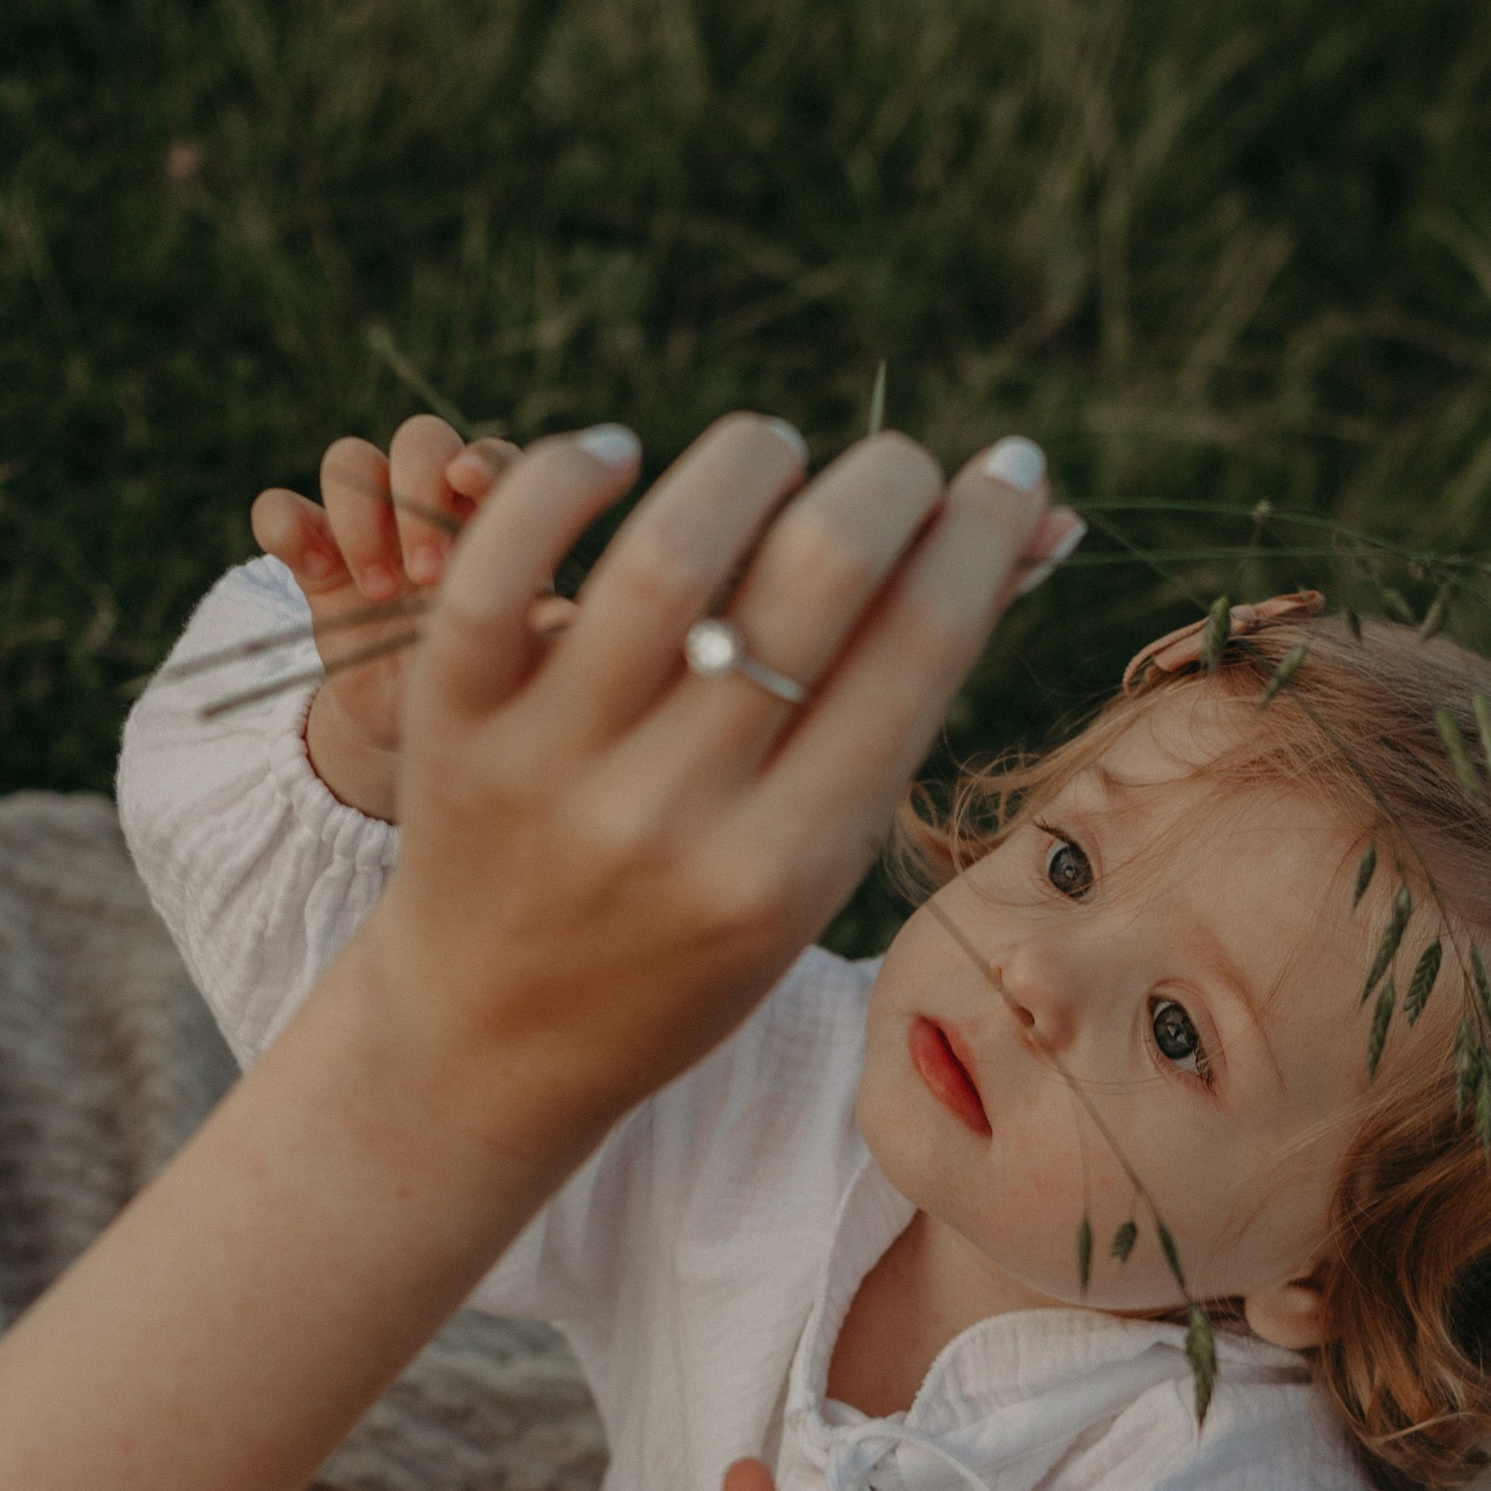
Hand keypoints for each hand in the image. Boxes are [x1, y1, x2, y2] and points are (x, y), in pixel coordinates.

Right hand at [254, 414, 519, 821]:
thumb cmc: (486, 687)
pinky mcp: (312, 557)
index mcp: (494, 522)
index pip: (493, 456)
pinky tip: (313, 571)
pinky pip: (278, 507)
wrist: (415, 731)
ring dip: (360, 514)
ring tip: (380, 592)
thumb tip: (578, 617)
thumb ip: (548, 631)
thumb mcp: (522, 667)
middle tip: (431, 575)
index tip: (473, 488)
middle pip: (420, 438)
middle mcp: (431, 509)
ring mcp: (368, 528)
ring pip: (351, 459)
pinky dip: (287, 523)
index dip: (482, 459)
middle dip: (419, 491)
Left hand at [336, 409, 1072, 1184]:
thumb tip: (1040, 527)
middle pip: (815, 576)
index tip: (1009, 470)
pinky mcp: (451, 721)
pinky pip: (500, 565)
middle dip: (887, 481)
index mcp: (790, 866)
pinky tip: (620, 457)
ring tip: (771, 452)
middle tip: (897, 466)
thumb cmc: (693, 936)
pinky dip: (565, 479)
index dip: (984, 530)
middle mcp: (678, 815)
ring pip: (670, 552)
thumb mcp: (817, 855)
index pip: (919, 645)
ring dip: (749, 460)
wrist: (496, 1038)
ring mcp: (556, 767)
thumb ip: (905, 697)